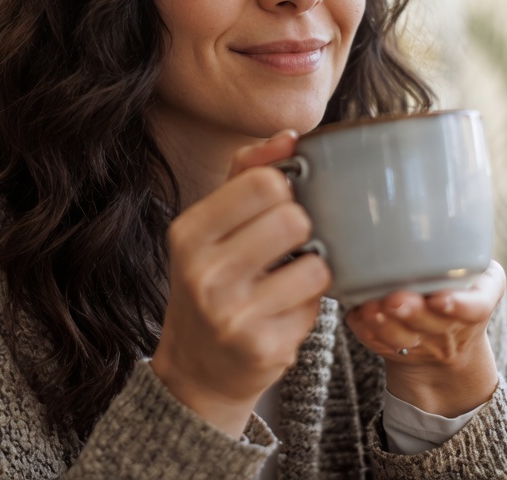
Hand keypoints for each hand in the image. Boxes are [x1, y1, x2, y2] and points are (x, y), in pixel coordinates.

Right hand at [151, 130, 331, 436]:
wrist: (197, 368)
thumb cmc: (212, 282)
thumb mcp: (211, 227)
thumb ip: (246, 174)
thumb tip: (290, 137)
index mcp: (189, 233)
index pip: (263, 182)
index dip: (285, 188)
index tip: (278, 205)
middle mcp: (204, 272)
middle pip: (293, 218)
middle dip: (302, 228)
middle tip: (287, 246)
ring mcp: (232, 314)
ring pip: (315, 264)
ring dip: (313, 269)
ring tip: (289, 279)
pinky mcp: (264, 347)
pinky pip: (317, 305)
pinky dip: (310, 304)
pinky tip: (285, 311)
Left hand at [345, 260, 505, 417]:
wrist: (448, 346)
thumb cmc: (458, 290)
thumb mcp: (475, 275)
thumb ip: (456, 257)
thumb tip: (417, 234)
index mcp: (478, 303)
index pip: (476, 308)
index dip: (459, 306)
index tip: (441, 300)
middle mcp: (456, 331)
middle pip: (434, 324)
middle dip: (411, 311)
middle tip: (393, 299)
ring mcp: (427, 348)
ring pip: (403, 339)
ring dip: (383, 325)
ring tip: (369, 308)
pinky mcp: (398, 356)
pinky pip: (379, 345)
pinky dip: (365, 331)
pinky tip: (355, 314)